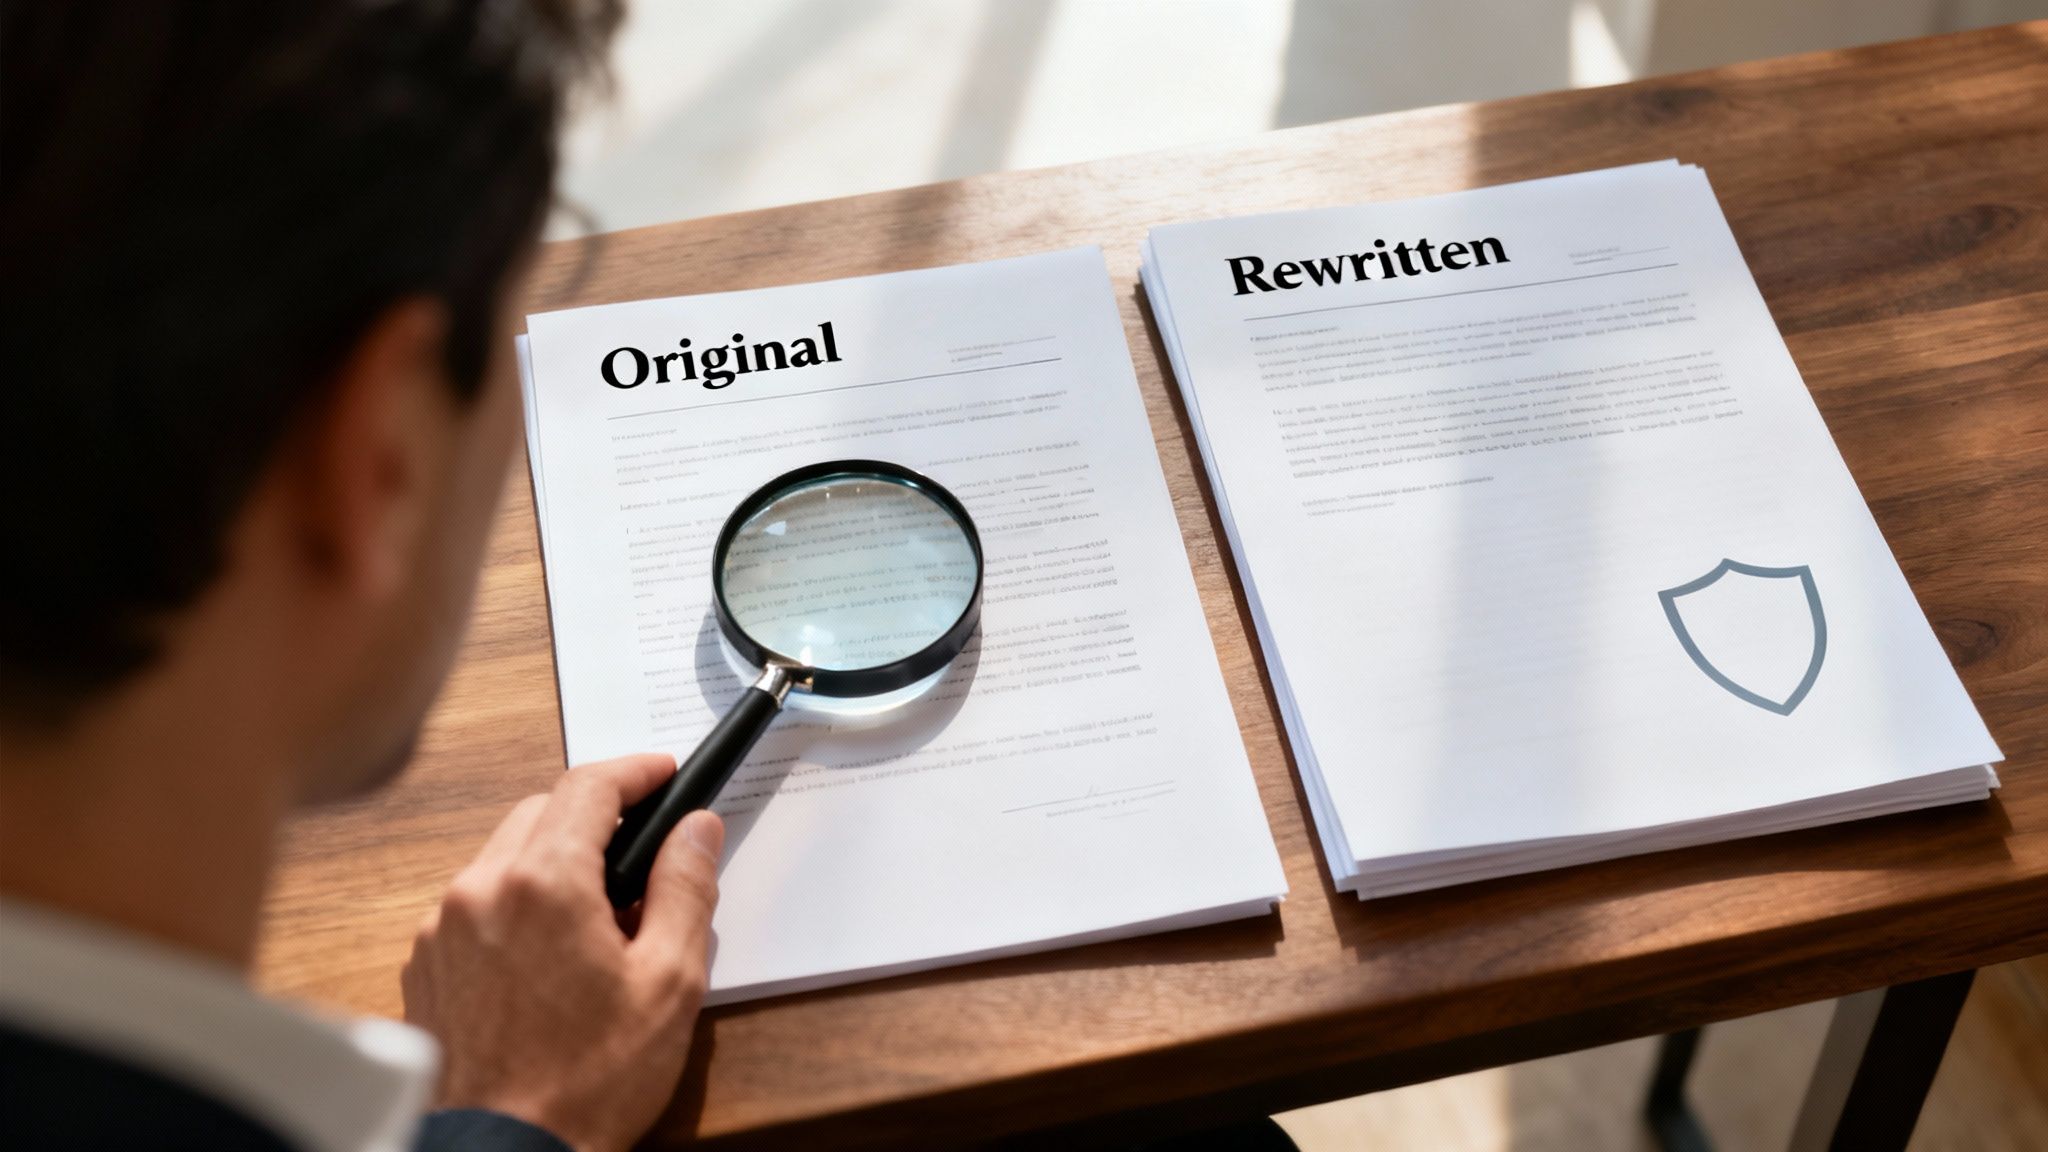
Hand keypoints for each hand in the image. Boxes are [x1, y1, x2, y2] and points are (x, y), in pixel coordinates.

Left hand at [402, 754, 723, 1151]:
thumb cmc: (587, 1081)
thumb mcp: (668, 981)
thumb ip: (685, 888)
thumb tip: (695, 828)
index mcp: (543, 883)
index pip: (588, 786)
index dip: (634, 771)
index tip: (664, 773)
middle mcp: (479, 890)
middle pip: (542, 812)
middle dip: (595, 817)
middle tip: (643, 851)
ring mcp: (442, 927)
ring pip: (504, 855)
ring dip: (553, 861)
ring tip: (600, 914)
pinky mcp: (425, 964)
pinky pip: (475, 903)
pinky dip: (515, 903)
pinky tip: (550, 950)